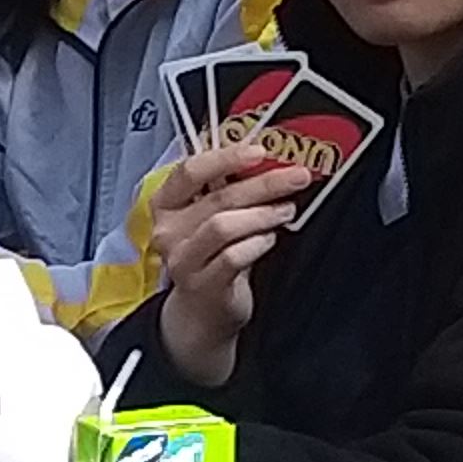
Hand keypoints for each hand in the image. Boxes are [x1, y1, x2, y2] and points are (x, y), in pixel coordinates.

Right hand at [143, 141, 316, 387]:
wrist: (202, 311)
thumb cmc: (211, 256)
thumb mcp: (212, 216)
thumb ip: (229, 188)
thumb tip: (269, 161)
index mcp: (167, 204)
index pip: (190, 171)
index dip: (225, 157)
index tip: (259, 151)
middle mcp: (169, 230)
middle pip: (218, 197)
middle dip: (264, 183)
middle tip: (295, 176)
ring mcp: (183, 259)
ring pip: (224, 226)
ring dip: (263, 214)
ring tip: (285, 210)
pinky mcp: (202, 284)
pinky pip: (233, 257)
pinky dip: (258, 243)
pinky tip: (269, 239)